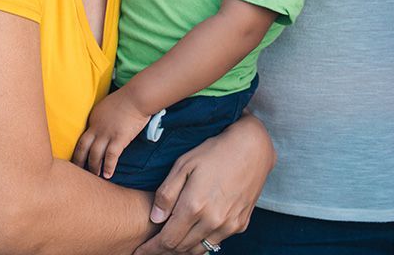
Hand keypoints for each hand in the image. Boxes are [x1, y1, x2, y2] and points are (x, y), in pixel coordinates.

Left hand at [72, 88, 152, 179]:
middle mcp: (97, 127)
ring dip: (94, 167)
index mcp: (93, 118)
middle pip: (83, 148)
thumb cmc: (128, 98)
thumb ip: (104, 115)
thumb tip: (106, 123)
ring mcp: (107, 134)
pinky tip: (108, 175)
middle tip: (78, 172)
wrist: (138, 96)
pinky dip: (109, 167)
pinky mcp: (119, 138)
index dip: (79, 149)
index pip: (82, 137)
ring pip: (95, 155)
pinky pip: (111, 156)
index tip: (78, 158)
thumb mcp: (109, 105)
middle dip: (79, 161)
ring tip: (95, 176)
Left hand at [134, 115, 274, 254]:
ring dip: (183, 249)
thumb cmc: (215, 151)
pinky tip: (195, 232)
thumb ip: (166, 193)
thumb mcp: (184, 164)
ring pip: (199, 249)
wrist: (253, 147)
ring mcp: (229, 224)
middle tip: (154, 246)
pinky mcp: (240, 224)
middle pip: (181, 248)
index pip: (167, 240)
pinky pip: (217, 242)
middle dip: (164, 250)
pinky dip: (203, 241)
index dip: (151, 248)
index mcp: (194, 206)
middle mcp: (213, 220)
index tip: (140, 250)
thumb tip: (155, 219)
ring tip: (173, 241)